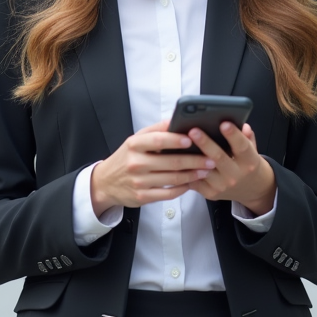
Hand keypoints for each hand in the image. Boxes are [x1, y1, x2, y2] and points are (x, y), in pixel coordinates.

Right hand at [90, 120, 216, 215]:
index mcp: (134, 145)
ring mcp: (139, 182)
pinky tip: (191, 183)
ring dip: (193, 175)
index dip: (176, 140)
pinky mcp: (143, 197)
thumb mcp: (135, 140)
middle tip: (211, 159)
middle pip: (171, 162)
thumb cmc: (126, 157)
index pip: (157, 140)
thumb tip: (177, 119)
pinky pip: (168, 193)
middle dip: (194, 160)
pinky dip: (183, 188)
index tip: (192, 139)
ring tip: (206, 170)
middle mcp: (136, 163)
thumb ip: (156, 130)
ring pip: (172, 179)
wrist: (105, 182)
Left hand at [187, 122, 275, 214]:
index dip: (233, 135)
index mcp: (249, 162)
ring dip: (191, 157)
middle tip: (194, 131)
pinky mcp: (210, 193)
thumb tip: (242, 125)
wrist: (251, 190)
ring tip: (180, 143)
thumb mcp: (253, 150)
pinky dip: (187, 168)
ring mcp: (222, 186)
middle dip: (205, 143)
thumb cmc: (248, 165)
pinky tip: (179, 156)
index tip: (224, 123)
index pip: (242, 146)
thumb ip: (247, 137)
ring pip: (204, 169)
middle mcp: (236, 175)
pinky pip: (195, 179)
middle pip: (219, 157)